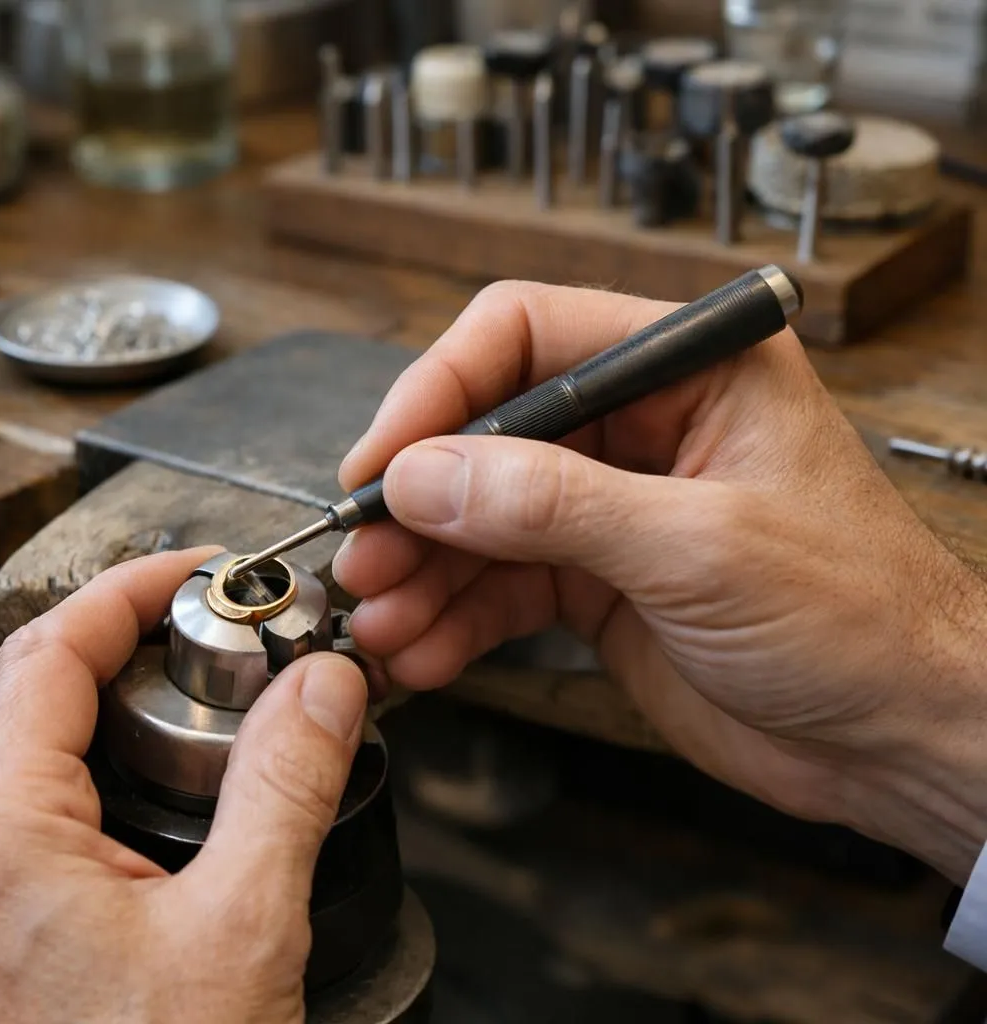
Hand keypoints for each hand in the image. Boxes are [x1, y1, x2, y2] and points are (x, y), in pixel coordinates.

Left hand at [0, 549, 367, 1022]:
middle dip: (108, 648)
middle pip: (11, 692)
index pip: (46, 649)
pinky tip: (115, 806)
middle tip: (199, 638)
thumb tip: (322, 685)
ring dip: (75, 715)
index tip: (192, 573)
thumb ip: (285, 782)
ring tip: (169, 710)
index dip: (129, 590)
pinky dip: (45, 784)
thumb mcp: (243, 927)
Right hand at [334, 281, 986, 882]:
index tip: (383, 461)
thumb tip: (424, 474)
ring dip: (422, 571)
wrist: (906, 738)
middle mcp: (641, 425)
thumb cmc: (862, 617)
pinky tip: (420, 652)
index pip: (524, 334)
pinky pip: (497, 585)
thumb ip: (552, 504)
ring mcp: (612, 506)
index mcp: (688, 367)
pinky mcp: (597, 582)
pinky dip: (451, 619)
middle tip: (366, 557)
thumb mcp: (698, 547)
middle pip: (484, 431)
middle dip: (417, 501)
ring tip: (380, 622)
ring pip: (478, 517)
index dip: (439, 391)